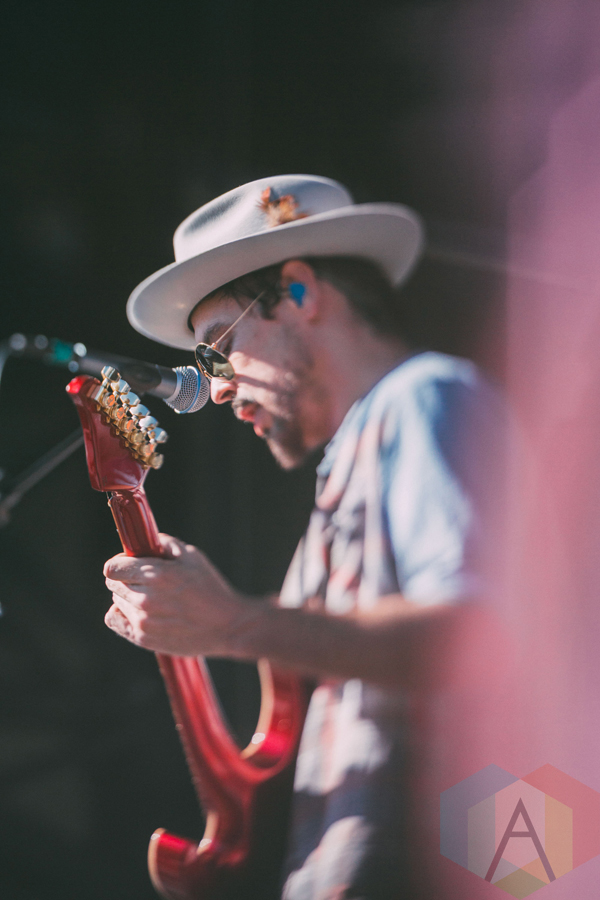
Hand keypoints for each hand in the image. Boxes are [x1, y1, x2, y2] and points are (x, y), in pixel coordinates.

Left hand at [103, 533, 254, 655]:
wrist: (227, 626)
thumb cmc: (211, 588)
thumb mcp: (192, 556)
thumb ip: (165, 544)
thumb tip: (145, 541)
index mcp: (157, 575)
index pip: (113, 568)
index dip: (120, 562)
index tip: (129, 563)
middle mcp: (145, 599)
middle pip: (113, 584)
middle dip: (126, 578)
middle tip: (146, 581)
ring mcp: (143, 621)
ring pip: (117, 600)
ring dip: (127, 596)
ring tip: (153, 598)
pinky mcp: (143, 638)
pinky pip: (114, 620)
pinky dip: (120, 614)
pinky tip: (137, 611)